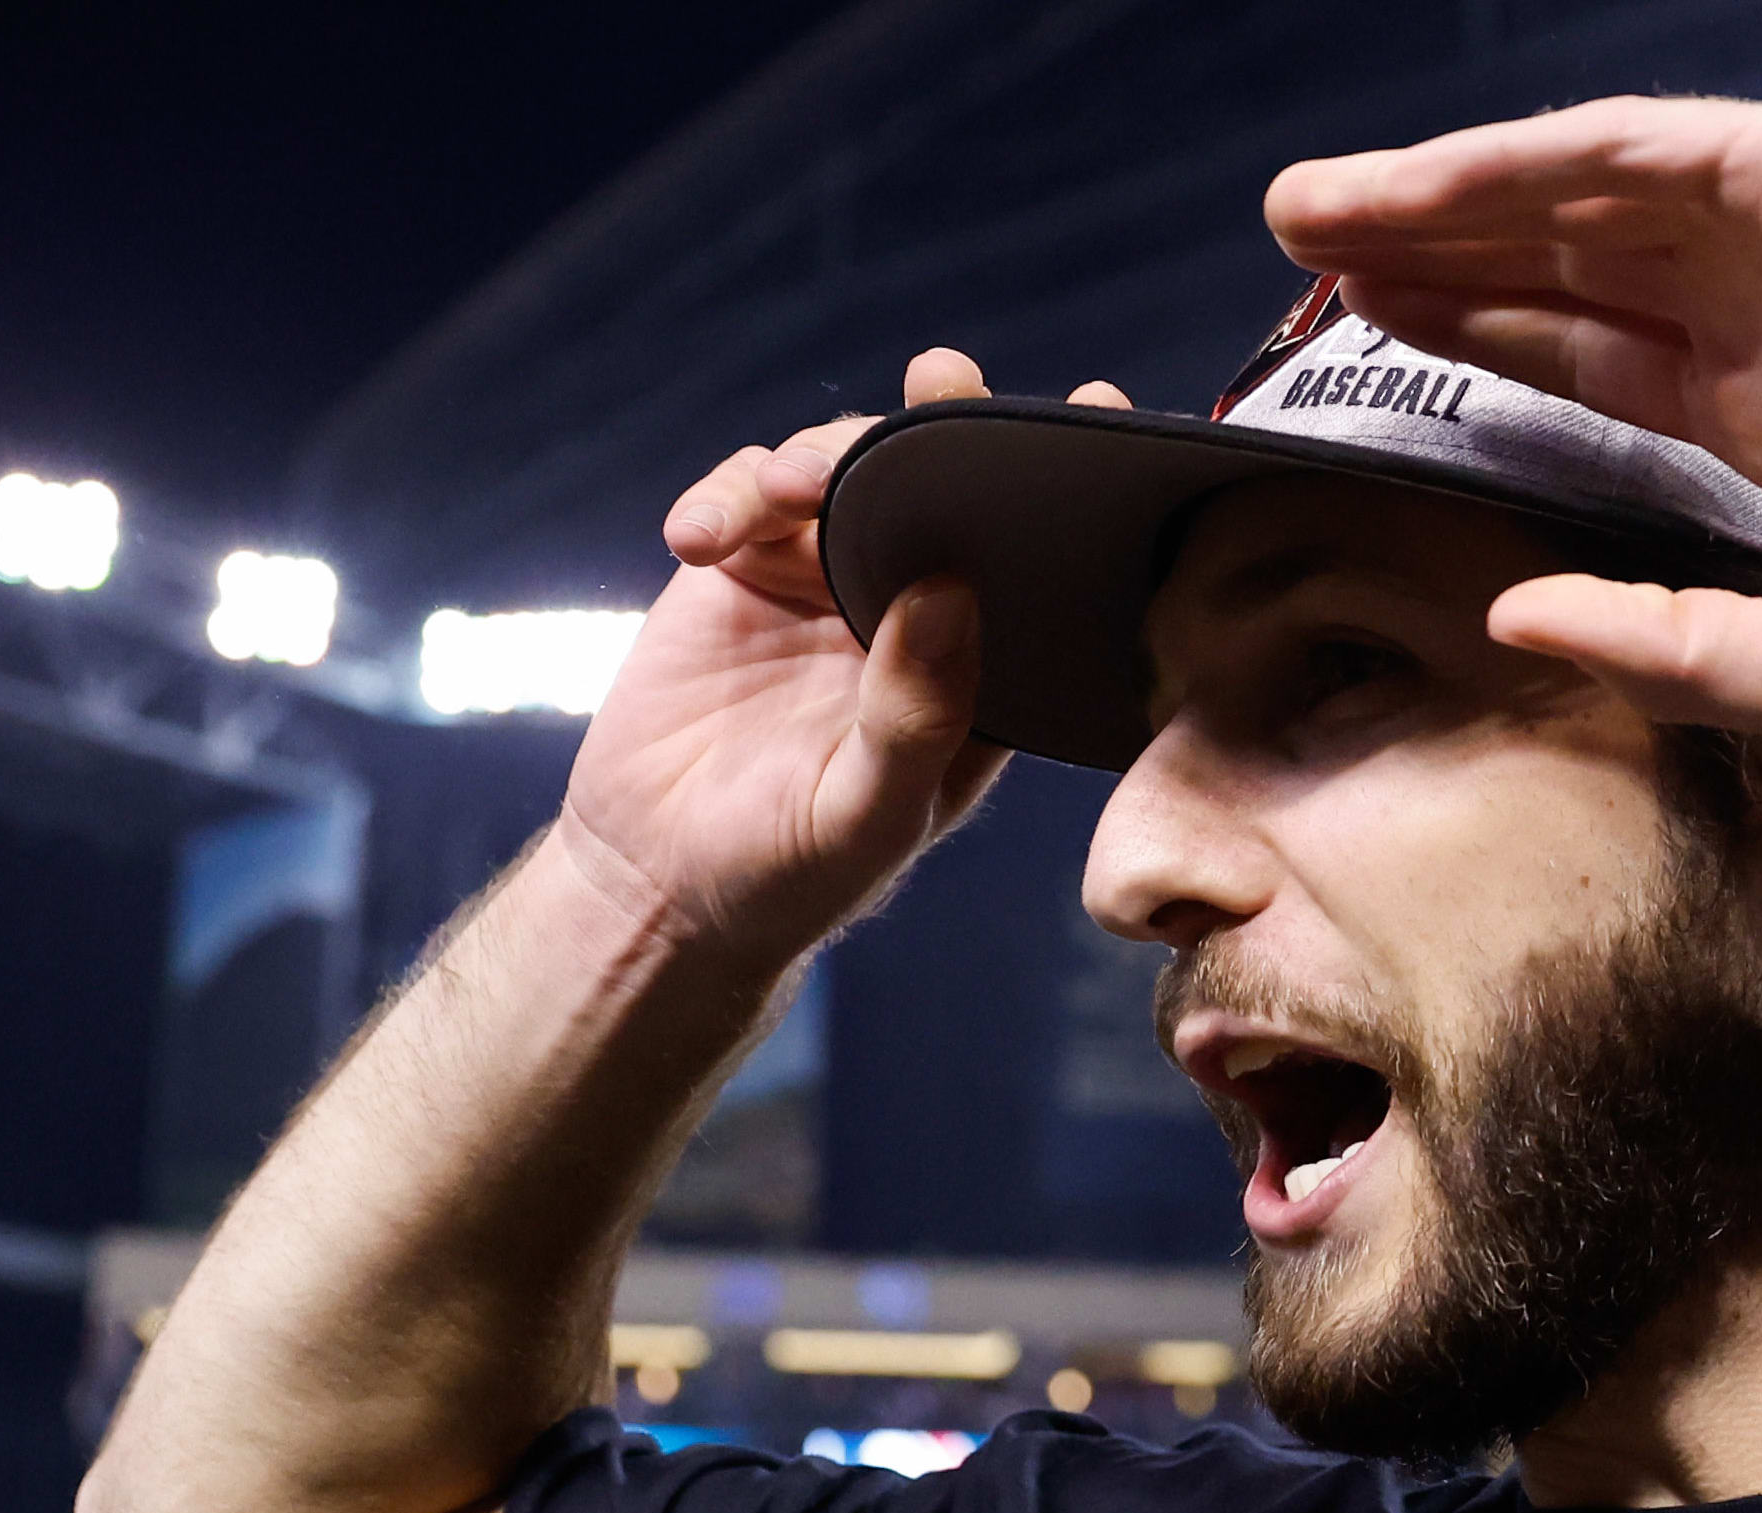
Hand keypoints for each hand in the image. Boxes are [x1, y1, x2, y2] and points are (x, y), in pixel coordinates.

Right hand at [563, 352, 1132, 948]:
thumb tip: (951, 588)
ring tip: (786, 488)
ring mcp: (826, 580)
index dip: (1070, 485)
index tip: (1099, 403)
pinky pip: (744, 499)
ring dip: (820, 459)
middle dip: (943, 425)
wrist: (662, 883)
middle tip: (939, 380)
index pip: (1042, 561)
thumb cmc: (794, 870)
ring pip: (842, 472)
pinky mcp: (741, 570)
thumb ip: (917, 712)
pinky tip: (695, 539)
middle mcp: (914, 607)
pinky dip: (724, 499)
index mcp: (980, 664)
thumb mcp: (869, 811)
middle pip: (944, 487)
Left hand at [1266, 98, 1761, 743]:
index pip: (1587, 361)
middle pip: (1556, 268)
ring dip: (1438, 201)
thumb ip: (1650, 642)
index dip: (1475, 349)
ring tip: (1310, 214)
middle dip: (1427, 262)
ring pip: (1571, 196)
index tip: (1361, 360)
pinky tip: (1420, 190)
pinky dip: (1517, 168)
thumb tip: (1507, 622)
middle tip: (1295, 267)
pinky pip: (1625, 152)